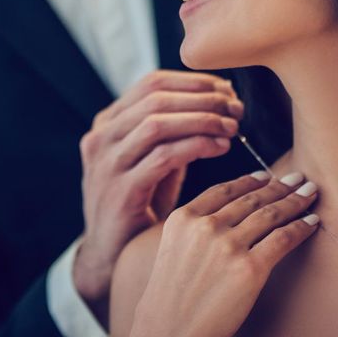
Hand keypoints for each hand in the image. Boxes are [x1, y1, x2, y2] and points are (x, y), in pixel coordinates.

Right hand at [74, 71, 243, 320]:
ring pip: (158, 124)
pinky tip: (220, 148)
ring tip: (232, 127)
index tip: (227, 90)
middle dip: (202, 98)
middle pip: (156, 98)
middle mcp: (102, 138)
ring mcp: (107, 164)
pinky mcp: (121, 191)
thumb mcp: (153, 158)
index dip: (194, 81)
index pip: (152, 83)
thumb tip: (220, 100)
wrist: (113, 255)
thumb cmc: (141, 202)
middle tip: (236, 108)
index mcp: (108, 123)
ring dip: (202, 120)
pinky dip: (196, 146)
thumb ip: (175, 130)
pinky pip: (163, 157)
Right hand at [126, 171, 318, 336]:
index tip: (267, 176)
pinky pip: (283, 239)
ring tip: (310, 194)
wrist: (168, 334)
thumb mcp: (170, 249)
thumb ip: (194, 229)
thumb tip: (224, 216)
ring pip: (271, 214)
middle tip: (298, 179)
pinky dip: (301, 227)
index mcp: (183, 218)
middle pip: (251, 199)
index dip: (250, 181)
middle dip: (279, 187)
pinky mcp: (250, 269)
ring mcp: (228, 246)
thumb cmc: (169, 301)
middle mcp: (205, 226)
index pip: (224, 190)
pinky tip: (311, 222)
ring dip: (295, 201)